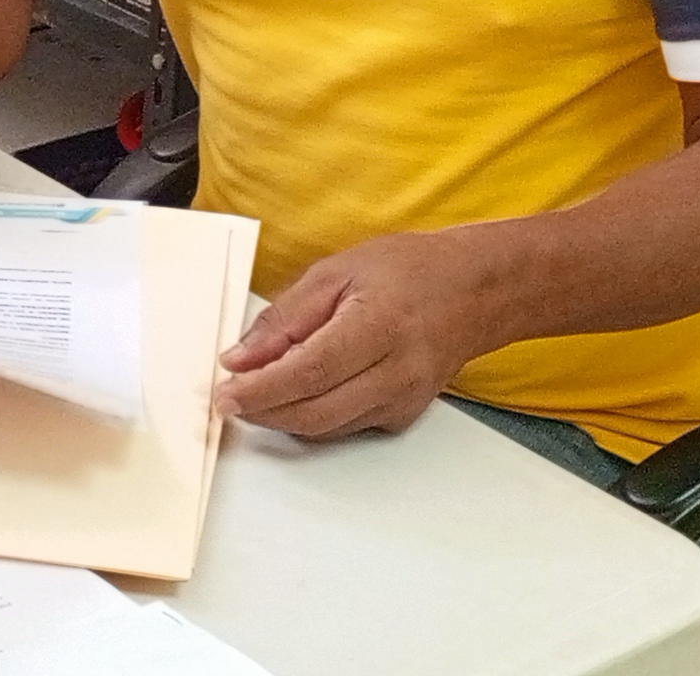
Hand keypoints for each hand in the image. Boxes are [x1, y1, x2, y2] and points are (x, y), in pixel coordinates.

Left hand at [214, 231, 498, 438]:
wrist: (476, 291)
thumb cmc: (412, 271)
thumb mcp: (338, 271)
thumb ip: (286, 316)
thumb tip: (240, 356)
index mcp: (379, 327)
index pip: (309, 372)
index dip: (261, 389)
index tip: (223, 394)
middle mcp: (395, 373)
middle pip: (314, 412)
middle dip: (262, 411)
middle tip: (227, 399)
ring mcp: (403, 401)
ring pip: (325, 428)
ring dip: (281, 417)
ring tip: (252, 393)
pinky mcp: (402, 416)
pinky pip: (343, 426)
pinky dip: (310, 415)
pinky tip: (293, 394)